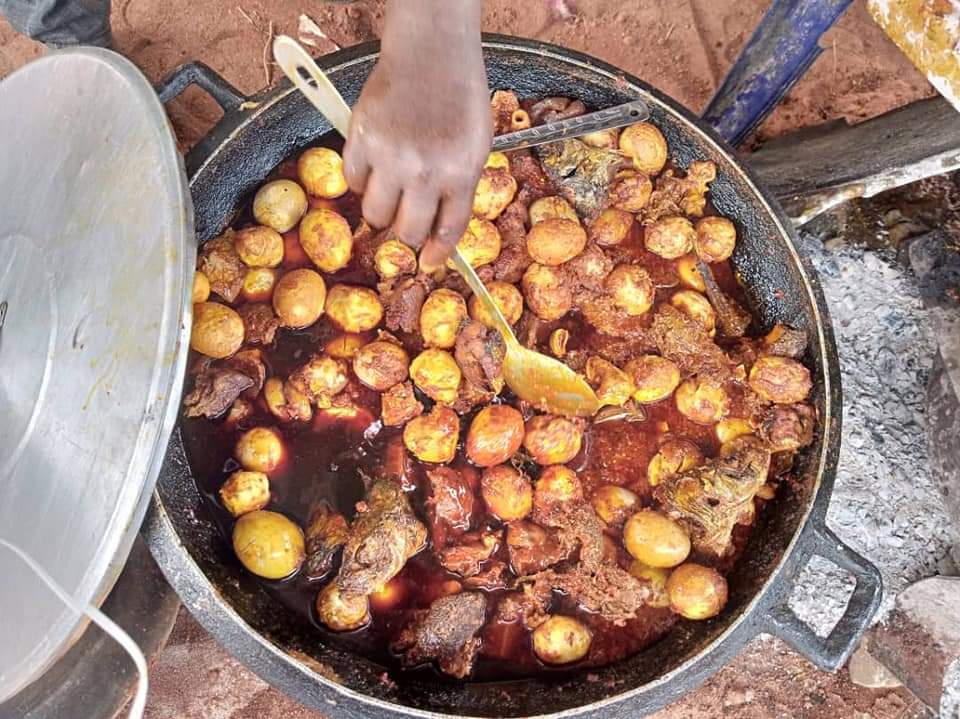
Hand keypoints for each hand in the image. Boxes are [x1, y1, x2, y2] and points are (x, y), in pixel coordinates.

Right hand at [343, 0, 490, 271]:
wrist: (431, 53)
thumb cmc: (460, 97)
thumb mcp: (478, 145)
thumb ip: (461, 187)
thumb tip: (441, 231)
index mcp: (461, 173)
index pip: (447, 230)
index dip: (437, 253)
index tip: (429, 263)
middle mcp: (425, 171)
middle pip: (408, 231)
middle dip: (407, 233)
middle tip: (405, 223)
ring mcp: (390, 156)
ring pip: (375, 214)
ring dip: (381, 211)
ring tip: (389, 193)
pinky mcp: (361, 139)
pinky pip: (353, 181)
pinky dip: (361, 180)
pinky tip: (374, 165)